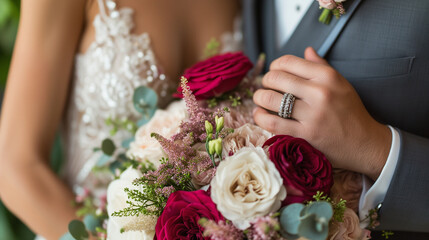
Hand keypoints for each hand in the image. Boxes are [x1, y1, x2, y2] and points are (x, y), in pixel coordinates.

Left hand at [253, 47, 391, 179]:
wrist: (365, 144)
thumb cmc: (351, 112)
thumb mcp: (341, 84)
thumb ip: (321, 66)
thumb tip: (306, 50)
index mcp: (327, 76)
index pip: (288, 62)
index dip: (274, 66)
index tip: (274, 73)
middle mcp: (319, 92)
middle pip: (276, 78)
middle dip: (265, 81)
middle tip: (265, 87)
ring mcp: (312, 115)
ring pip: (270, 99)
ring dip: (259, 98)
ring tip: (260, 100)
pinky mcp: (305, 135)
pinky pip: (272, 122)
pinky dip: (260, 117)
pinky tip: (259, 114)